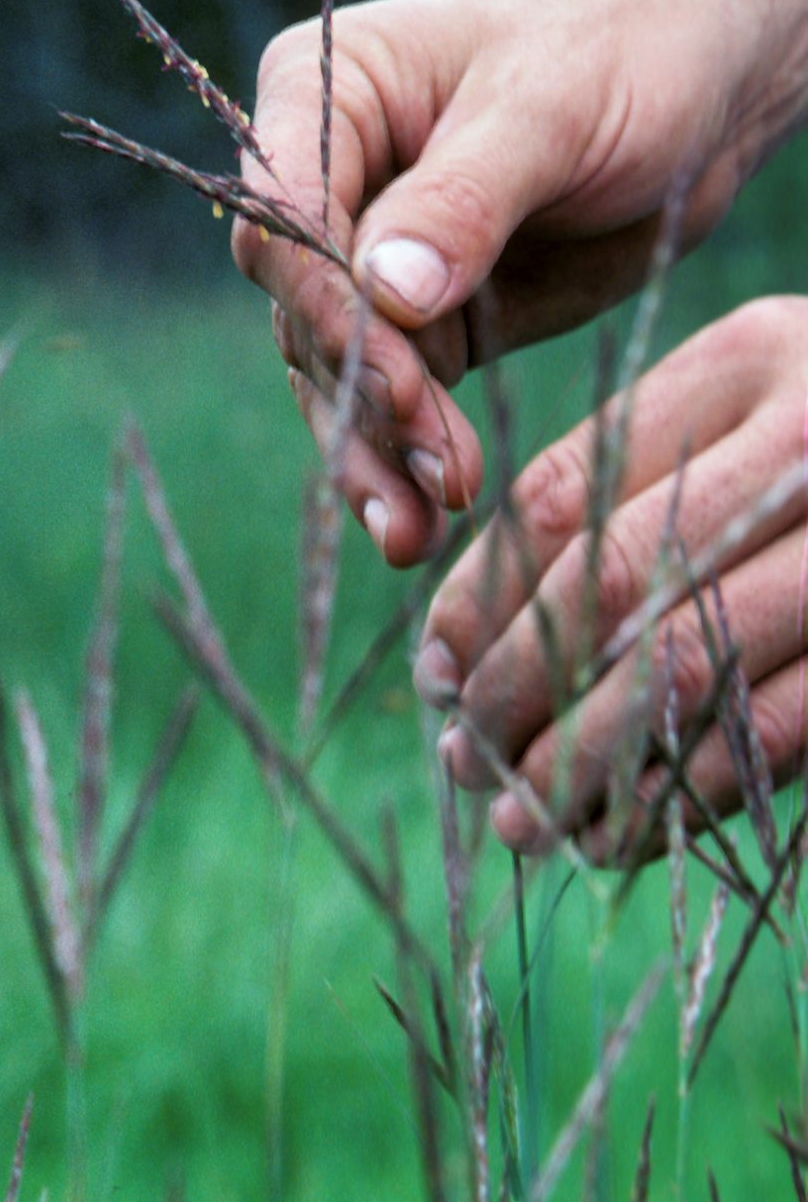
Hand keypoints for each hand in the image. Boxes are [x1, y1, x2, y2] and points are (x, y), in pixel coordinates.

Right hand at [237, 0, 782, 568]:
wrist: (706, 82)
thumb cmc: (628, 48)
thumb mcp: (553, 108)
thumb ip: (465, 199)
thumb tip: (385, 293)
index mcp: (325, 93)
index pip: (285, 213)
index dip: (325, 302)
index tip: (396, 374)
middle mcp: (325, 182)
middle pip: (304, 314)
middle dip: (365, 400)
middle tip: (433, 473)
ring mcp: (366, 264)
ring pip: (338, 378)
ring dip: (374, 457)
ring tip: (414, 532)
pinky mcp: (421, 329)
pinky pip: (392, 408)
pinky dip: (405, 465)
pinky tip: (420, 526)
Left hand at [415, 296, 807, 863]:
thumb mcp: (756, 421)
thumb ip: (632, 491)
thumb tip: (457, 645)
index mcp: (754, 362)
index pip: (565, 493)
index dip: (479, 598)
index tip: (437, 673)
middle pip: (609, 586)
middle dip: (514, 694)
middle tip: (463, 761)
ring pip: (683, 673)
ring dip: (579, 766)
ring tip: (521, 822)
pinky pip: (766, 739)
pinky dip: (675, 802)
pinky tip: (617, 838)